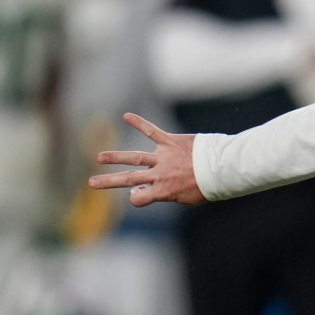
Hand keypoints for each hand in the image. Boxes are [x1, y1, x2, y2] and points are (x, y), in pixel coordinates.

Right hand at [89, 113, 204, 206]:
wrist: (222, 169)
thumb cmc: (208, 186)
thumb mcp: (189, 198)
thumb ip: (171, 195)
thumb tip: (156, 191)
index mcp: (164, 191)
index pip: (139, 197)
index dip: (136, 198)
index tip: (138, 195)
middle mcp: (160, 175)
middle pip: (129, 179)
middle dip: (109, 182)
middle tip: (91, 183)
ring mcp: (163, 158)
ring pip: (135, 158)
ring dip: (116, 157)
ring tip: (99, 157)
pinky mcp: (171, 142)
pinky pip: (152, 131)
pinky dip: (139, 123)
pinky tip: (126, 116)